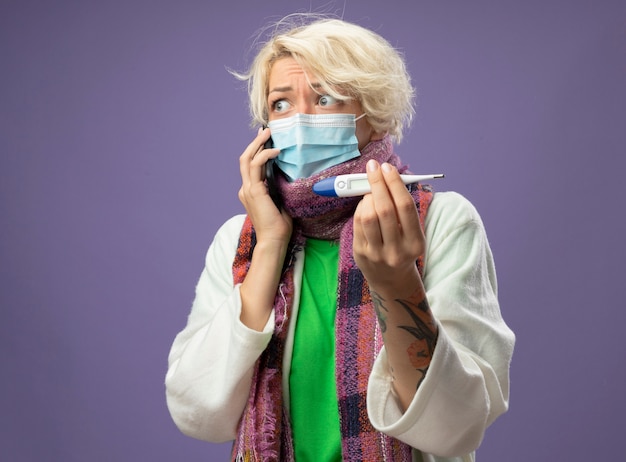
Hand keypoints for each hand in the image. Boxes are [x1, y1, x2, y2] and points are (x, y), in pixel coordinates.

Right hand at [238, 127, 292, 244]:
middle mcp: (246, 189)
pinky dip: (265, 156)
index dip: (257, 151)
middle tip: (266, 131)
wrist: (274, 240)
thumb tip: (284, 172)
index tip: (267, 141)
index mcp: (250, 192)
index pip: (251, 166)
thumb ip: (277, 187)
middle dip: (255, 143)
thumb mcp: (279, 201)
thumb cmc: (279, 225)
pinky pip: (257, 166)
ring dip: (258, 144)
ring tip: (268, 134)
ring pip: (248, 159)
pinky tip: (276, 151)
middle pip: (245, 159)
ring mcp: (248, 189)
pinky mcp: (254, 191)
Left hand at [353, 160, 424, 295]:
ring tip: (371, 190)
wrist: (391, 278)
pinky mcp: (361, 253)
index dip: (395, 183)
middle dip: (378, 183)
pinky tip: (366, 204)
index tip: (388, 168)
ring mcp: (376, 253)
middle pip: (384, 209)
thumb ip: (402, 209)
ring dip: (368, 196)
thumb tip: (388, 176)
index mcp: (415, 242)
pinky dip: (361, 208)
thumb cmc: (403, 247)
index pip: (405, 206)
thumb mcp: (411, 233)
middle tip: (374, 168)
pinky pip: (357, 223)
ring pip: (368, 216)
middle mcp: (396, 250)